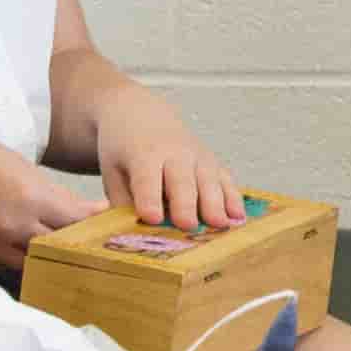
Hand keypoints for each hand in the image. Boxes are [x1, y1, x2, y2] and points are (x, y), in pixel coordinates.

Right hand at [0, 131, 104, 271]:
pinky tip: (34, 258)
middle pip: (60, 248)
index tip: (109, 225)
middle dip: (78, 248)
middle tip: (94, 248)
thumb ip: (53, 194)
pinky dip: (23, 262)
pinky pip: (9, 267)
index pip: (76, 222)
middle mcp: (14, 228)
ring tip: (67, 259)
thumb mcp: (22, 167)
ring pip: (36, 265)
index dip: (95, 225)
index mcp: (30, 198)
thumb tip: (85, 212)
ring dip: (51, 261)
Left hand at [93, 102, 246, 234]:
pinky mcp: (212, 161)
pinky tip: (238, 216)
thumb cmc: (124, 151)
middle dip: (186, 203)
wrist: (143, 116)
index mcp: (142, 154)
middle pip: (181, 180)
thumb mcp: (112, 172)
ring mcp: (197, 155)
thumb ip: (121, 202)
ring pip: (208, 179)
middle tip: (188, 226)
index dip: (149, 198)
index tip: (152, 218)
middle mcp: (174, 152)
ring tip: (220, 225)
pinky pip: (225, 178)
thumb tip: (129, 234)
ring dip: (215, 203)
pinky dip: (233, 197)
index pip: (146, 178)